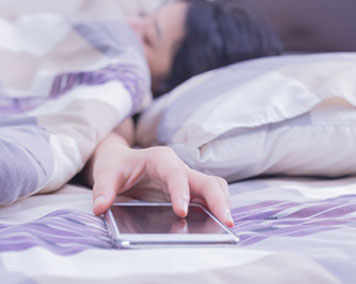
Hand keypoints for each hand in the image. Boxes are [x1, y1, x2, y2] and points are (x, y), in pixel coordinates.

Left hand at [91, 144, 232, 226]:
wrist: (122, 161)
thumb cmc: (117, 166)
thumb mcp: (106, 173)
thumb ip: (103, 189)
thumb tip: (100, 207)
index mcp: (161, 159)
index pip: (176, 175)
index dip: (181, 192)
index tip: (181, 211)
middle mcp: (180, 167)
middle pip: (207, 181)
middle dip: (218, 200)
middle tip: (226, 221)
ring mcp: (188, 179)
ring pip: (215, 187)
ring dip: (223, 203)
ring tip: (227, 224)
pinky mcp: (190, 190)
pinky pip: (210, 196)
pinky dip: (217, 207)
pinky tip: (218, 223)